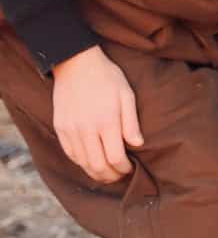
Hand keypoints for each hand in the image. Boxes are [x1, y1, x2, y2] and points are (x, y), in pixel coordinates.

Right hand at [52, 45, 143, 182]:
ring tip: (107, 173)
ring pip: (83, 163)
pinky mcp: (60, 127)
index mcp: (106, 121)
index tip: (130, 168)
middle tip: (120, 175)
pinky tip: (91, 162)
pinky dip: (81, 163)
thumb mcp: (126, 95)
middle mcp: (86, 129)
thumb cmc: (107, 78)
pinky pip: (70, 154)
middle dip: (112, 175)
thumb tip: (137, 144)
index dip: (124, 168)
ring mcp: (70, 129)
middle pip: (98, 166)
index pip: (115, 158)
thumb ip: (131, 122)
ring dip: (96, 173)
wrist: (75, 62)